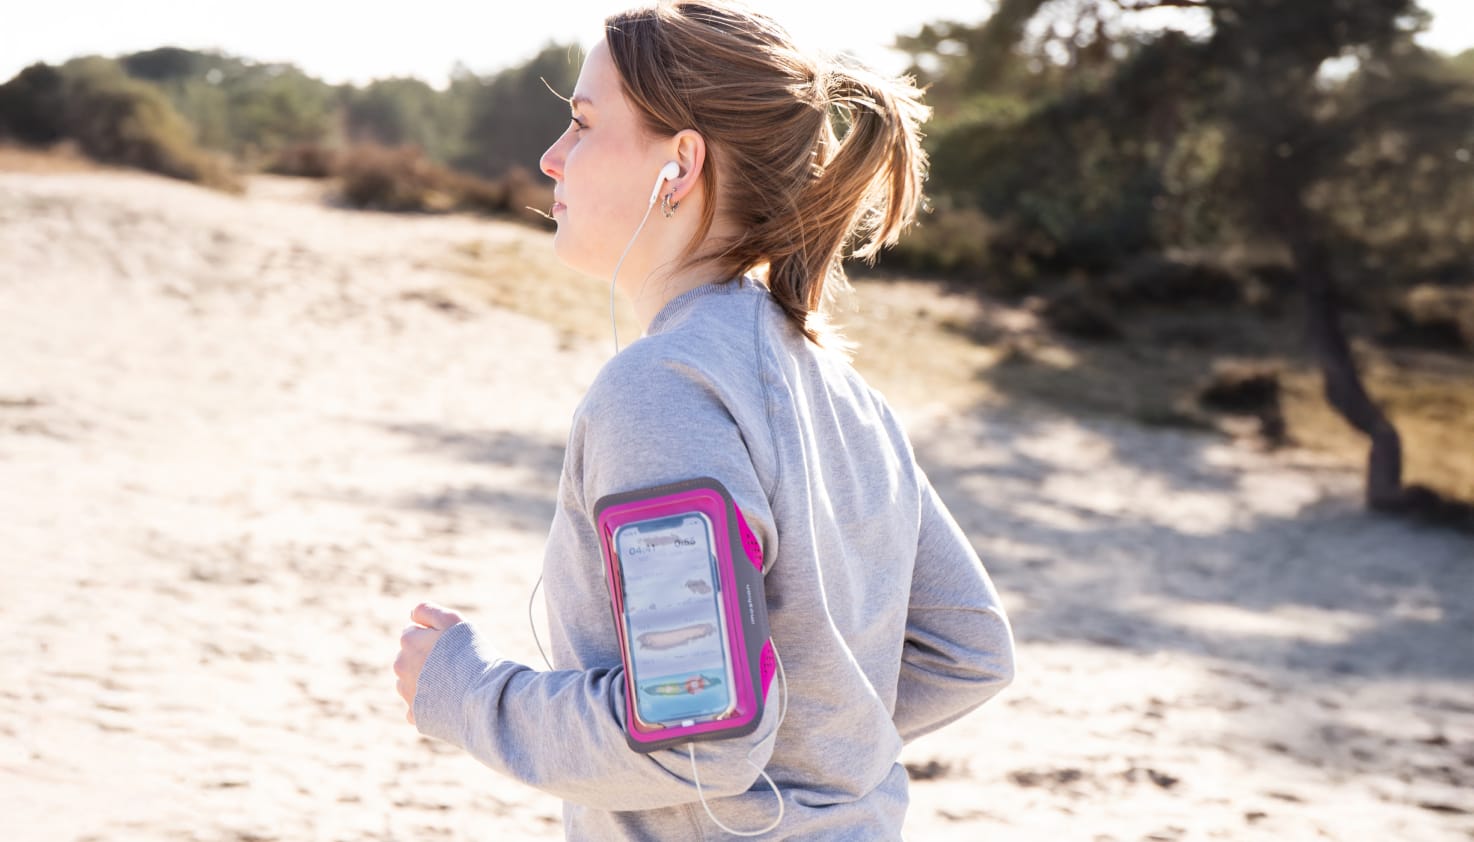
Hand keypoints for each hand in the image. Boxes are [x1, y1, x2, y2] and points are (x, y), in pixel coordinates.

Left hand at [394, 601, 463, 724]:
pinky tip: (449, 702)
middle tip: (454, 664)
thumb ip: (428, 611)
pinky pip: (418, 707)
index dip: (433, 638)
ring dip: (426, 682)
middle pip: (410, 659)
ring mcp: (406, 692)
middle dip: (427, 660)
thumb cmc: (469, 654)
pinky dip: (430, 704)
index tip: (451, 645)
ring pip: (413, 682)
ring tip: (453, 684)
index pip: (412, 634)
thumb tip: (411, 615)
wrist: (479, 695)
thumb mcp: (452, 621)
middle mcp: (400, 666)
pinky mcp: (414, 715)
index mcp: (408, 641)